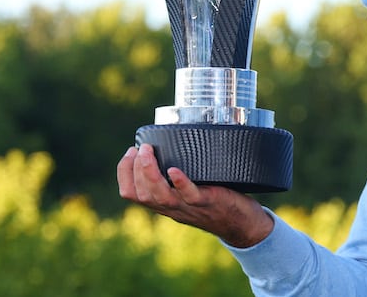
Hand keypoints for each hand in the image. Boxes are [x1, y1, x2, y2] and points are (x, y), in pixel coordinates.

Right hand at [116, 144, 274, 247]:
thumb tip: (166, 143)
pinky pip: (192, 196)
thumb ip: (175, 175)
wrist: (243, 224)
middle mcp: (173, 208)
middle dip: (135, 170)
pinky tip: (175, 170)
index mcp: (164, 204)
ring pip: (162, 197)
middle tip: (140, 148)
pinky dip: (181, 183)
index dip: (124, 173)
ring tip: (147, 153)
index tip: (130, 151)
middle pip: (143, 195)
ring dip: (150, 173)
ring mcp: (190, 207)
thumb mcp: (188, 190)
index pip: (132, 194)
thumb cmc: (216, 201)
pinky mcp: (209, 203)